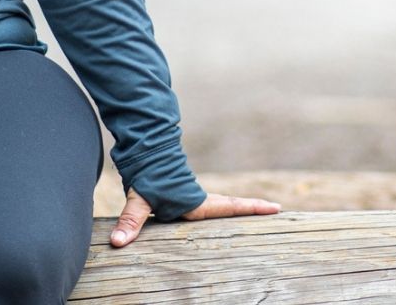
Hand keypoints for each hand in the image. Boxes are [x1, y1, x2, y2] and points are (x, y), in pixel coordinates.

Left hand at [109, 189, 280, 247]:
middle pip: (232, 205)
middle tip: (277, 209)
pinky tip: (224, 216)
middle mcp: (199, 201)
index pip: (228, 207)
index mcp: (195, 203)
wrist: (144, 153)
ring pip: (223, 204)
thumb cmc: (145, 176)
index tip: (275, 207)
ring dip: (240, 208)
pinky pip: (210, 206)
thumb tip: (118, 243)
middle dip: (253, 208)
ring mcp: (194, 198)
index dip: (251, 208)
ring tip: (261, 211)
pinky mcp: (186, 197)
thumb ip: (130, 221)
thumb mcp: (138, 199)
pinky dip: (223, 209)